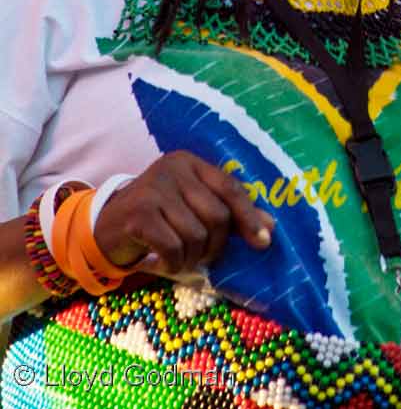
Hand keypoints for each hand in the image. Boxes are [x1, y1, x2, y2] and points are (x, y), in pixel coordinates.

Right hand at [94, 151, 273, 274]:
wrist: (104, 226)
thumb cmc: (158, 217)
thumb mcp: (192, 207)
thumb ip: (229, 213)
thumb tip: (270, 228)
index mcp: (190, 162)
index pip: (230, 187)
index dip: (249, 216)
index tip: (263, 242)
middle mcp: (173, 168)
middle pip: (217, 216)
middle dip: (215, 246)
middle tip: (202, 256)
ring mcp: (154, 188)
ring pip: (196, 236)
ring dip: (191, 258)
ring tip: (178, 258)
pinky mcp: (138, 212)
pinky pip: (173, 247)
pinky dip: (173, 263)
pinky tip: (162, 262)